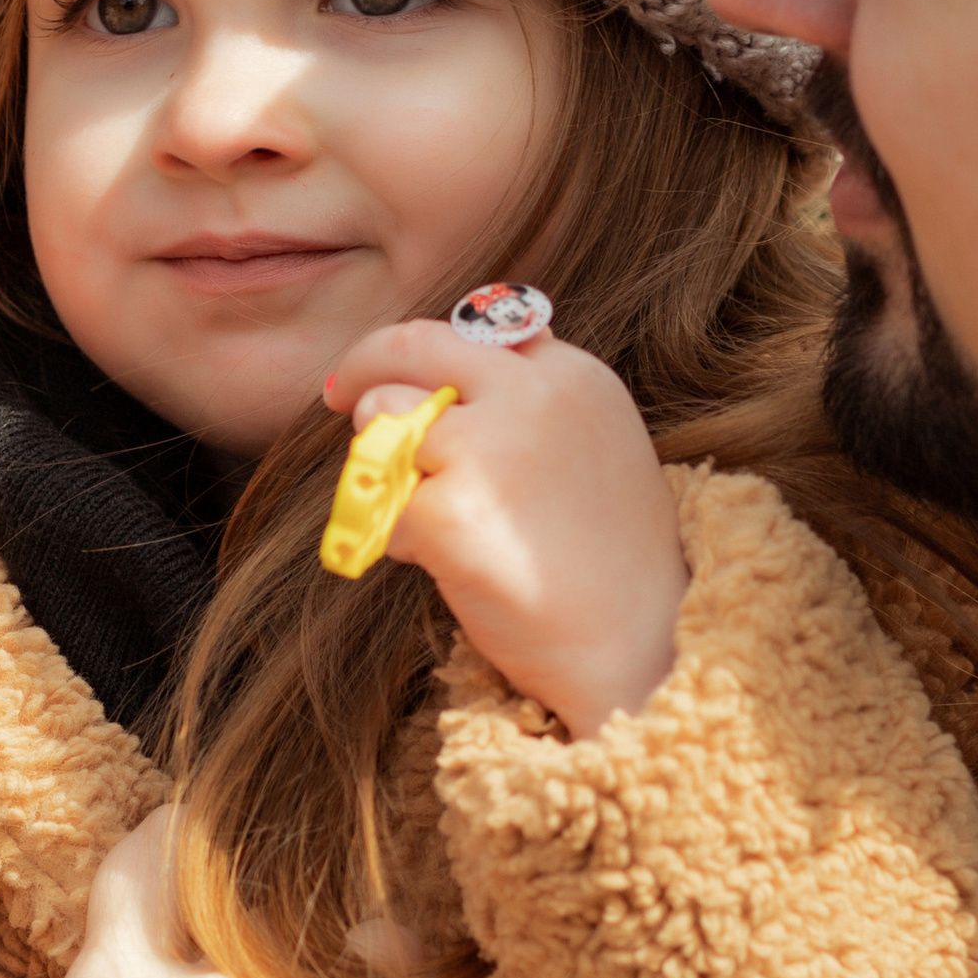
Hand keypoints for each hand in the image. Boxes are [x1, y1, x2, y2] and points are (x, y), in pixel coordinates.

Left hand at [322, 321, 687, 737]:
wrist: (640, 647)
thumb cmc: (613, 563)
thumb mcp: (597, 448)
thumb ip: (532, 404)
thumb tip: (441, 383)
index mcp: (573, 375)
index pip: (476, 331)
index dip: (428, 353)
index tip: (394, 369)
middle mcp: (530, 396)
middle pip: (413, 346)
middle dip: (363, 365)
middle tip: (338, 395)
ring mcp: (487, 449)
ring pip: (383, 421)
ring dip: (390, 468)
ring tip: (445, 523)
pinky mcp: (448, 510)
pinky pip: (385, 506)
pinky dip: (401, 539)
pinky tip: (453, 568)